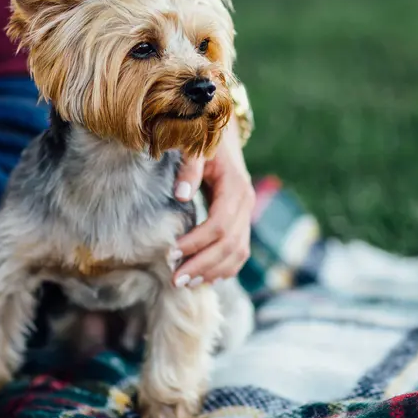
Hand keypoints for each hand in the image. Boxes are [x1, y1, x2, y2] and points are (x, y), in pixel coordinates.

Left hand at [172, 117, 253, 286]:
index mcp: (235, 186)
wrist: (222, 135)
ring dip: (214, 271)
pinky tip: (206, 278)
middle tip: (176, 280)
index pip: (220, 224)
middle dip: (203, 265)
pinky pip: (240, 250)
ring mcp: (247, 213)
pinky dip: (225, 268)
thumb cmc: (203, 140)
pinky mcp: (242, 220)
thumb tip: (180, 195)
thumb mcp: (195, 147)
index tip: (171, 254)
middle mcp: (246, 202)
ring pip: (238, 252)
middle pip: (230, 244)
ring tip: (187, 282)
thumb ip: (189, 168)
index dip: (197, 243)